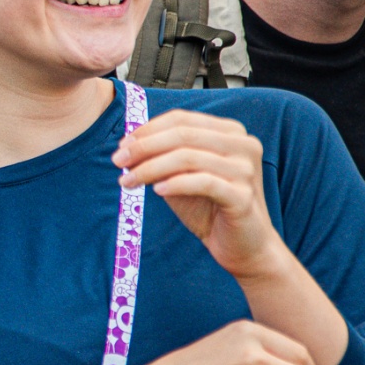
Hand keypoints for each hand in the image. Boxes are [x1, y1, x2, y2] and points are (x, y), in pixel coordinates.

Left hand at [115, 110, 283, 280]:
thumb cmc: (210, 207)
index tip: (122, 146)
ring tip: (127, 181)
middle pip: (183, 135)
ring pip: (188, 157)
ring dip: (150, 168)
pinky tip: (156, 191)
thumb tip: (128, 148)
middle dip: (144, 147)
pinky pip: (203, 183)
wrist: (242, 245)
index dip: (147, 130)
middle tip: (118, 161)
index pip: (182, 119)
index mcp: (230, 132)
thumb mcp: (180, 177)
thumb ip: (162, 159)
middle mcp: (243, 145)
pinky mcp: (243, 196)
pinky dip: (175, 184)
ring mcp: (246, 169)